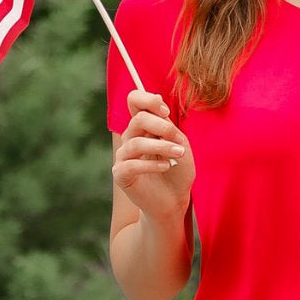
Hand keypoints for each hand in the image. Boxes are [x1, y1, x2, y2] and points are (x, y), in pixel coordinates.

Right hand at [112, 90, 194, 219]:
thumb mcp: (179, 144)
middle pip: (138, 119)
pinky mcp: (121, 174)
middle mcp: (130, 137)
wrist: (174, 200)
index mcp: (144, 126)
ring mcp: (123, 156)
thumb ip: (169, 127)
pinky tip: (166, 166)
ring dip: (161, 147)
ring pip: (136, 143)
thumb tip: (160, 111)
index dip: (147, 99)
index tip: (165, 111)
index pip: (134, 100)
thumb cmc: (178, 171)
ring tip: (179, 154)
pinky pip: (131, 164)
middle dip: (161, 127)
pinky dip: (151, 164)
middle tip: (178, 140)